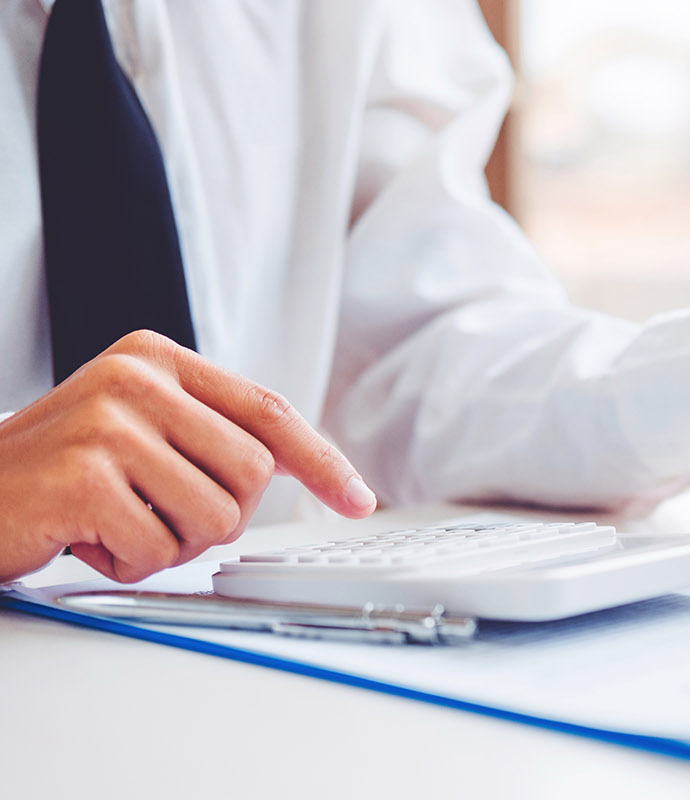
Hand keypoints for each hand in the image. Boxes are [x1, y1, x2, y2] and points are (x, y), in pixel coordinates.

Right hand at [0, 330, 375, 582]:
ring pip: (216, 518)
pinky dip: (127, 563)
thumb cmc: (59, 472)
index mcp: (159, 359)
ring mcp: (110, 423)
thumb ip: (209, 432)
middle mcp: (137, 378)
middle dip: (217, 518)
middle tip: (155, 515)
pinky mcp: (85, 475)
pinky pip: (158, 549)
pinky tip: (85, 538)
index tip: (358, 497)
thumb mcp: (137, 428)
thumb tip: (298, 463)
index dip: (322, 460)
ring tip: (117, 523)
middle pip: (253, 475)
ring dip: (171, 544)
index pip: (269, 410)